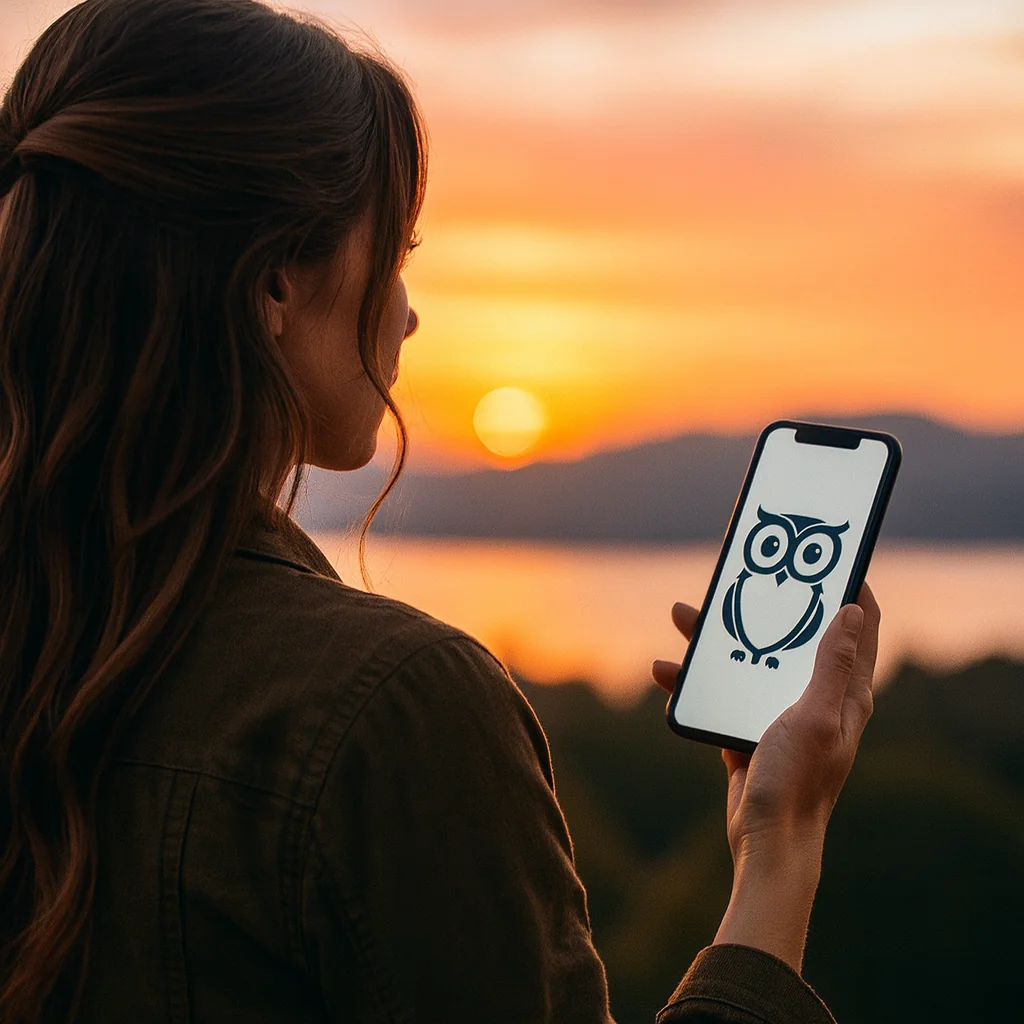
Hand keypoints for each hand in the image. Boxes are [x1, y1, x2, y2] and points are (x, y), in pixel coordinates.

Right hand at [652, 584, 881, 970]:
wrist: (767, 843)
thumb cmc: (799, 781)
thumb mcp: (816, 716)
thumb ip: (831, 664)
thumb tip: (853, 611)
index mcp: (845, 693)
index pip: (858, 627)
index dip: (847, 589)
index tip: (825, 557)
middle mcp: (817, 698)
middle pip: (790, 636)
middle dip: (763, 604)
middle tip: (739, 574)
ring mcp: (781, 715)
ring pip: (749, 661)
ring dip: (716, 641)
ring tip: (683, 616)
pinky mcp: (749, 731)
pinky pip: (722, 694)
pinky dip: (696, 682)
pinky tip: (666, 673)